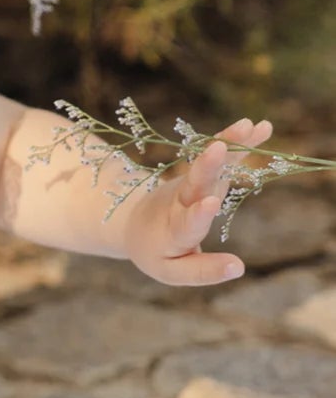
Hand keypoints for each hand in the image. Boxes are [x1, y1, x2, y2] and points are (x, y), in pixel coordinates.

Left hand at [120, 116, 273, 286]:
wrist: (135, 222)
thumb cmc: (159, 252)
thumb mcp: (173, 270)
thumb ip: (203, 271)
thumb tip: (238, 267)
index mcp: (172, 232)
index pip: (185, 224)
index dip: (197, 215)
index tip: (210, 203)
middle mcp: (180, 203)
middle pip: (193, 184)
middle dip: (206, 166)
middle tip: (218, 148)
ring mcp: (189, 184)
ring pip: (207, 163)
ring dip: (228, 144)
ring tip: (249, 126)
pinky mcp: (201, 173)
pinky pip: (220, 156)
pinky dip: (237, 142)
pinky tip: (261, 126)